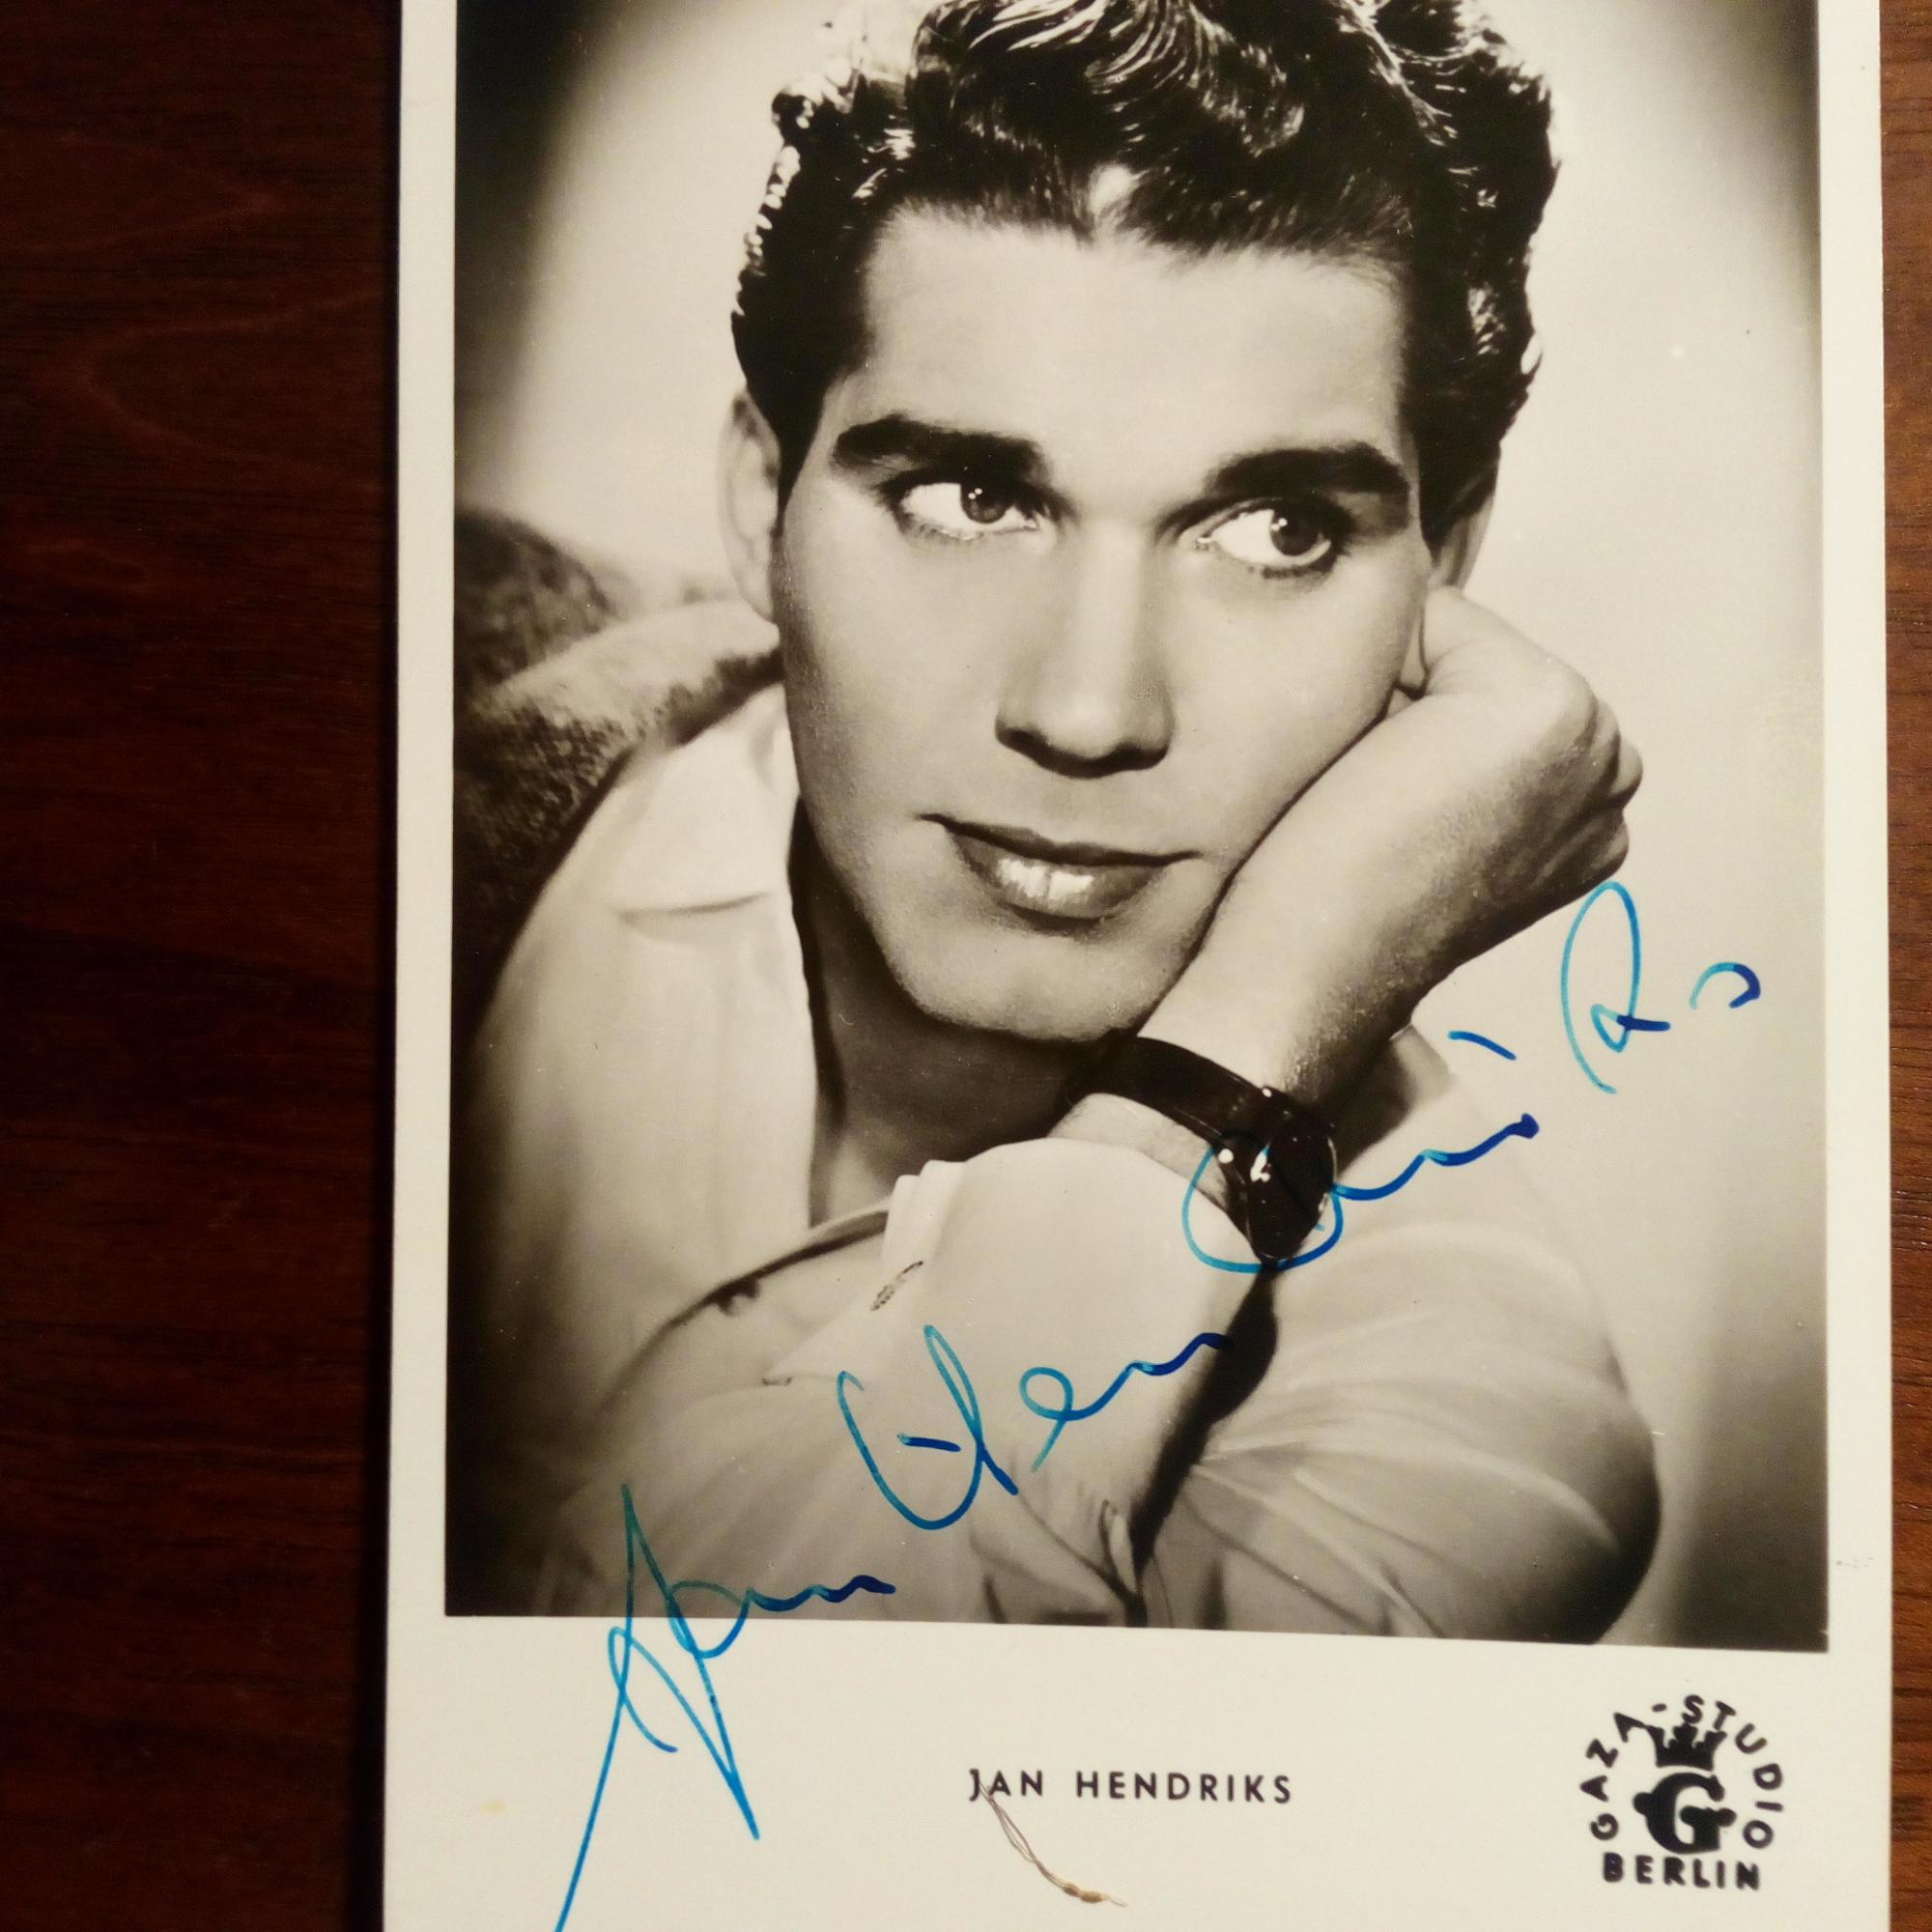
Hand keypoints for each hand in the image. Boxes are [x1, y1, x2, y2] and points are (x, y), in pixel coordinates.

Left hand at [1144, 587, 1640, 1105]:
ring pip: (1454, 637)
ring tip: (1377, 787)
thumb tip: (1420, 633)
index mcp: (1596, 794)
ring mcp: (1590, 733)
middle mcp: (1614, 760)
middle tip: (1378, 800)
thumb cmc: (1337, 898)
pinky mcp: (1545, 707)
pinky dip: (1385, 668)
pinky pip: (1434, 619)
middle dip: (1412, 697)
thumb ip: (1459, 738)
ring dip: (1399, 687)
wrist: (1315, 964)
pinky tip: (1374, 762)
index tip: (1389, 805)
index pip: (1489, 682)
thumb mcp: (1435, 805)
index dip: (1409, 720)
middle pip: (1477, 653)